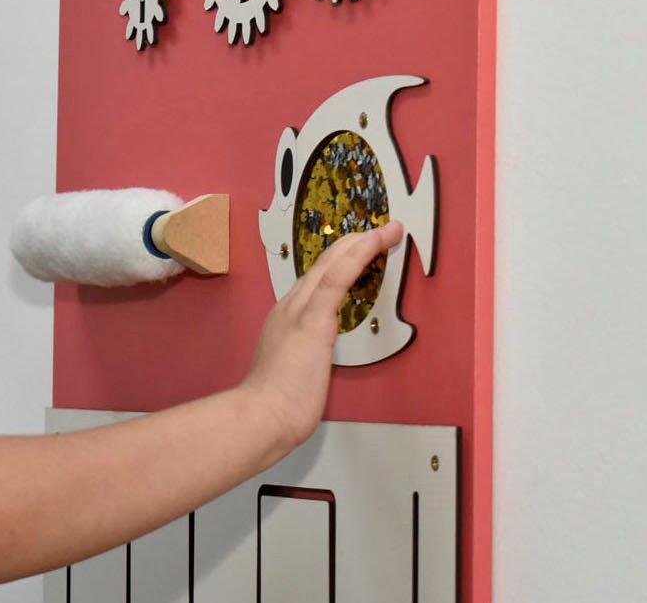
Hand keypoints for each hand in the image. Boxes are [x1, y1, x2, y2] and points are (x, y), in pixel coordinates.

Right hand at [241, 220, 404, 452]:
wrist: (261, 415)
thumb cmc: (275, 405)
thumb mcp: (291, 374)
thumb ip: (303, 361)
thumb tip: (310, 366)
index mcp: (285, 319)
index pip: (314, 283)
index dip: (338, 264)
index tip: (357, 253)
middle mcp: (290, 307)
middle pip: (322, 266)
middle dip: (352, 245)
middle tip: (377, 231)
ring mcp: (300, 311)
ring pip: (331, 264)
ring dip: (360, 244)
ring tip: (384, 231)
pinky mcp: (313, 319)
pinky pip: (337, 277)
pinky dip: (358, 255)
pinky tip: (375, 240)